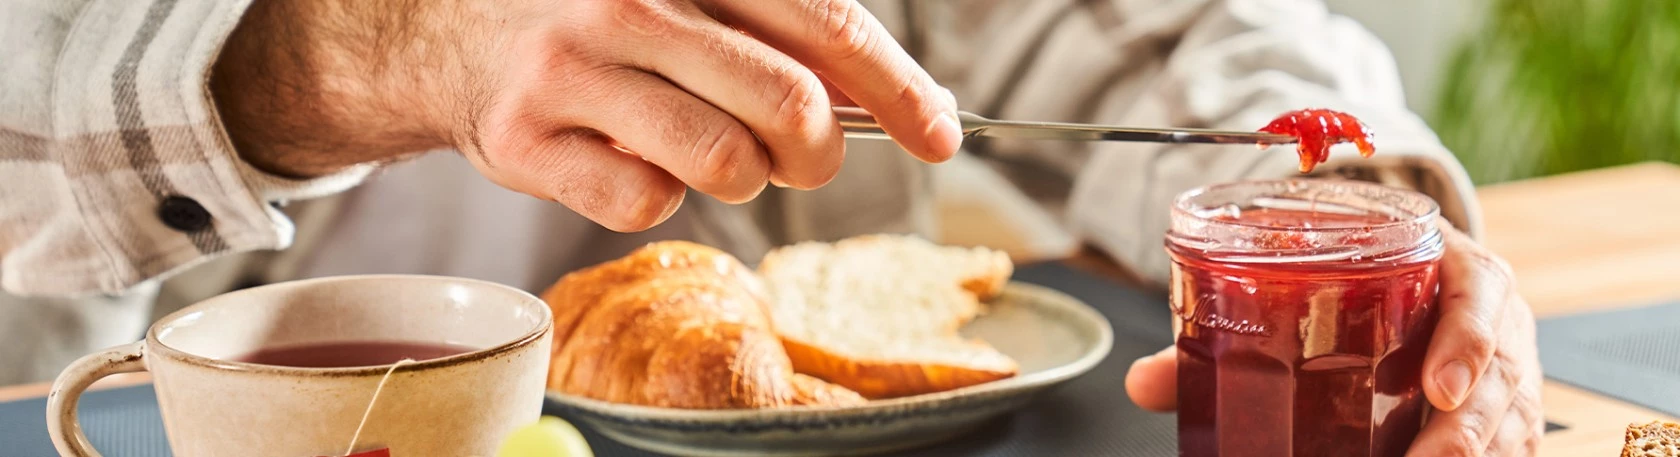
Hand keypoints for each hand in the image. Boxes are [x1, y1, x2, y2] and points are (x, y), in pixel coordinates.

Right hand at [210, 0, 960, 230]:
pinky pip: (646, 204)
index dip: (897, 87)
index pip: (823, 21)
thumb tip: (895, 102)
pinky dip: (660, 197)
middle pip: (788, 107)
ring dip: (741, 178)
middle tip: (807, 160)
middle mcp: (632, 6)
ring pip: (725, 165)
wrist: (453, 36)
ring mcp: (575, 74)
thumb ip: (784, 33)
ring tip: (709, 153)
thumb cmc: (606, 24)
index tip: (939, 133)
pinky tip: (633, 161)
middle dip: (821, 153)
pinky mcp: (528, 143)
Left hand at [1124, 223, 1543, 455]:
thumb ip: (1225, 328)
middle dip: (1468, 429)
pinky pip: (1508, 443)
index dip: (1467, 344)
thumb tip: (1143, 382)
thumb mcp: (1304, 282)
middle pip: (1502, 378)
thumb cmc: (1350, 275)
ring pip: (1511, 422)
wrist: (1400, 261)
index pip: (1481, 298)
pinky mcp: (1499, 412)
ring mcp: (1504, 373)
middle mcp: (1494, 320)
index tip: (1434, 389)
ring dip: (1476, 452)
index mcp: (1455, 268)